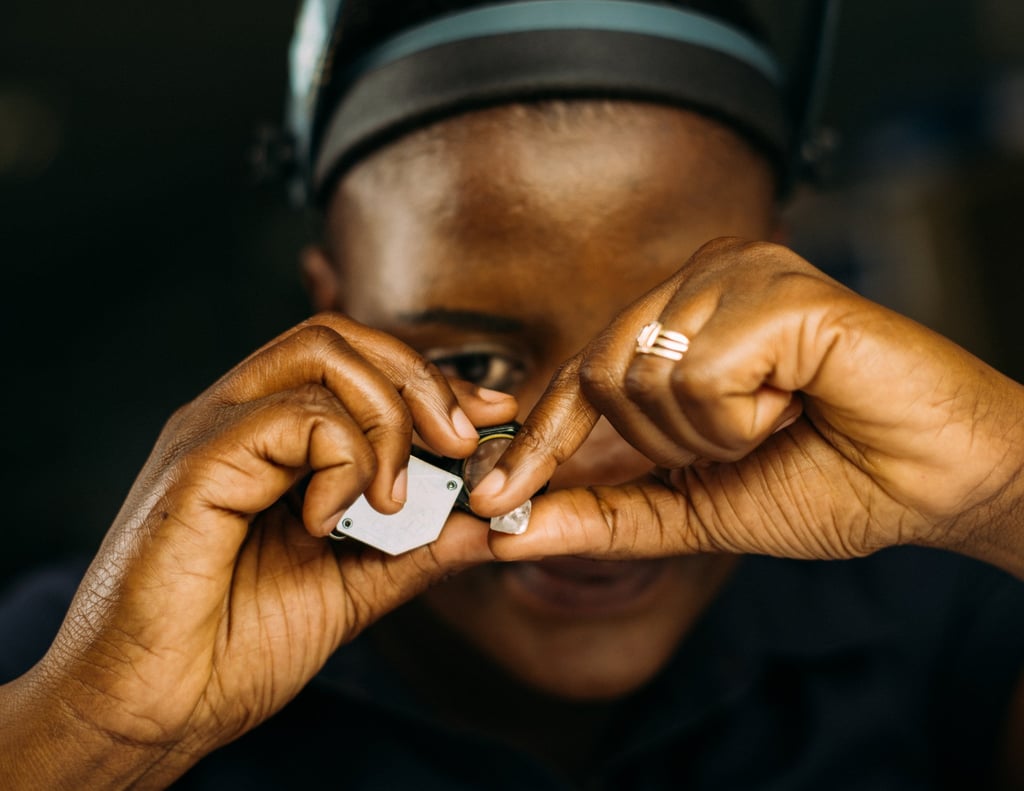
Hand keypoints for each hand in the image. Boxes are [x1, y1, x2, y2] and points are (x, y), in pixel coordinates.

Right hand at [3, 313, 514, 787]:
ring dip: (387, 419)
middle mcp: (238, 417)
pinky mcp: (197, 462)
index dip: (432, 379)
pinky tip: (326, 522)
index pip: (357, 363)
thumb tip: (493, 519)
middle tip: (463, 441)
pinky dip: (339, 461)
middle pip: (341, 337)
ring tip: (395, 495)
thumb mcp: (355, 587)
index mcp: (270, 438)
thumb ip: (419, 547)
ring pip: (322, 355)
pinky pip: (294, 416)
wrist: (153, 709)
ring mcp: (213, 431)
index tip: (492, 412)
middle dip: (422, 379)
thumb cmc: (236, 648)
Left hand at [473, 239, 1023, 571]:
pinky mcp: (776, 286)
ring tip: (783, 414)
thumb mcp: (693, 508)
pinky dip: (745, 416)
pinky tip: (801, 397)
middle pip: (600, 374)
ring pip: (644, 376)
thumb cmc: (828, 481)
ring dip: (713, 433)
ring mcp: (737, 274)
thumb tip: (506, 531)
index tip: (490, 502)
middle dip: (667, 444)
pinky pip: (701, 374)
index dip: (538, 444)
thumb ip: (601, 516)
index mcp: (678, 322)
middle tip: (749, 438)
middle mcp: (700, 282)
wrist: (938, 484)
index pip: (579, 378)